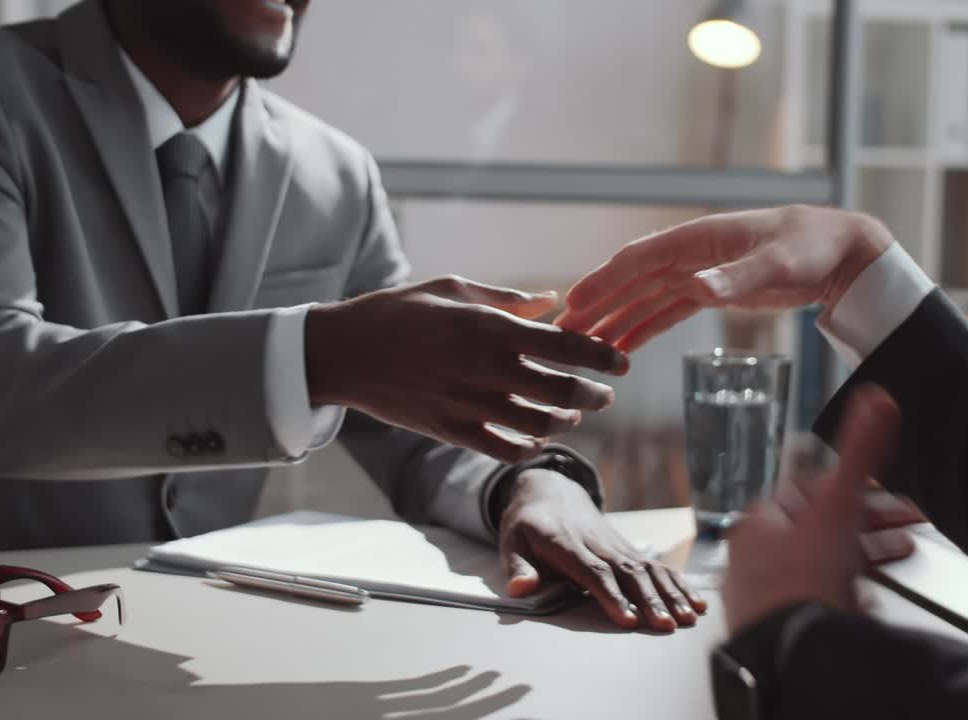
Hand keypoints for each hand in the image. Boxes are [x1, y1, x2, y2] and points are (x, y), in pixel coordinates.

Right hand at [305, 275, 628, 462]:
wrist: (346, 352)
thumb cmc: (400, 312)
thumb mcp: (453, 288)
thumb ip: (507, 299)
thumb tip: (551, 302)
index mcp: (490, 327)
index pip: (565, 346)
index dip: (601, 357)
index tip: (620, 363)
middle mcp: (486, 368)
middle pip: (562, 391)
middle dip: (594, 395)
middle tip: (605, 395)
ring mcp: (469, 404)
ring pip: (539, 425)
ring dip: (565, 421)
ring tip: (571, 413)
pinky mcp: (452, 431)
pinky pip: (506, 450)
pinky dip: (530, 446)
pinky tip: (536, 436)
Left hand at [498, 469, 707, 630]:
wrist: (551, 492)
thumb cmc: (528, 524)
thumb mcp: (510, 541)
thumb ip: (516, 566)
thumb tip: (520, 589)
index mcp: (566, 542)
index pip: (591, 570)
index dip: (610, 595)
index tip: (627, 620)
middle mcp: (597, 543)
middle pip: (627, 572)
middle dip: (649, 599)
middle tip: (666, 625)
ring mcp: (616, 545)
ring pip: (647, 569)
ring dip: (669, 594)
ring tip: (687, 618)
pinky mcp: (628, 549)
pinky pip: (656, 566)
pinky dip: (678, 583)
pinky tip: (696, 602)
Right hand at [557, 205, 893, 350]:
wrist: (842, 253)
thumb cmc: (811, 248)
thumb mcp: (776, 264)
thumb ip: (735, 278)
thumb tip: (697, 287)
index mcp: (698, 238)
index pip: (639, 260)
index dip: (605, 282)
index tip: (576, 304)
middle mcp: (691, 253)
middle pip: (632, 280)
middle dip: (599, 305)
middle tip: (566, 332)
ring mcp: (699, 271)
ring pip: (645, 297)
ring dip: (615, 320)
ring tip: (585, 347)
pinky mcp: (712, 289)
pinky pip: (667, 310)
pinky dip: (643, 327)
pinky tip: (623, 348)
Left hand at [723, 385, 899, 633]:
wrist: (793, 653)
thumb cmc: (802, 582)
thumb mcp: (839, 506)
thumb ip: (860, 452)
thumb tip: (876, 400)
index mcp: (757, 525)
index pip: (806, 495)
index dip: (851, 493)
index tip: (884, 500)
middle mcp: (751, 561)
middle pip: (814, 534)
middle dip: (863, 532)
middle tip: (900, 534)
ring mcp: (761, 599)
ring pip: (814, 571)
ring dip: (856, 566)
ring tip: (888, 567)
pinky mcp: (776, 633)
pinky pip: (813, 607)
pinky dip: (843, 602)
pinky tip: (862, 607)